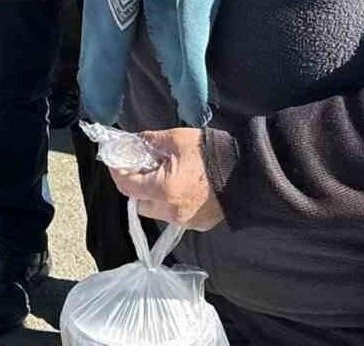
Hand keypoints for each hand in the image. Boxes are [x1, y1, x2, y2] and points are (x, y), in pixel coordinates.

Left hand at [109, 128, 224, 229]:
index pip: (127, 187)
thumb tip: (134, 141)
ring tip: (163, 175)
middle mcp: (172, 211)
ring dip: (153, 195)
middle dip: (136, 186)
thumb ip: (150, 141)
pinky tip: (178, 185)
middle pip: (140, 203)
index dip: (118, 172)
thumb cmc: (210, 153)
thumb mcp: (175, 138)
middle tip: (142, 167)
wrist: (247, 172)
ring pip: (157, 211)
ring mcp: (186, 221)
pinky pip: (174, 215)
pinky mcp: (198, 224)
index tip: (115, 160)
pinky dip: (170, 202)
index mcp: (164, 190)